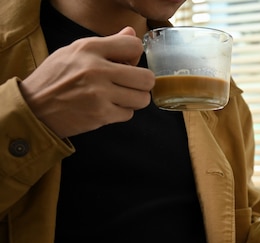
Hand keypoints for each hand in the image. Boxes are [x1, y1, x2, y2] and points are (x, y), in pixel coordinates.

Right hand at [19, 27, 154, 137]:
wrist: (33, 107)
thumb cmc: (55, 78)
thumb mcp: (75, 51)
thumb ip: (107, 43)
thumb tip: (130, 32)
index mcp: (90, 48)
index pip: (135, 45)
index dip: (134, 55)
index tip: (126, 62)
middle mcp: (96, 69)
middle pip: (147, 77)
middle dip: (141, 82)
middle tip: (129, 84)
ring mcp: (99, 94)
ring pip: (142, 98)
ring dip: (134, 99)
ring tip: (118, 96)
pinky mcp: (100, 115)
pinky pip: (129, 114)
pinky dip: (121, 112)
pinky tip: (106, 107)